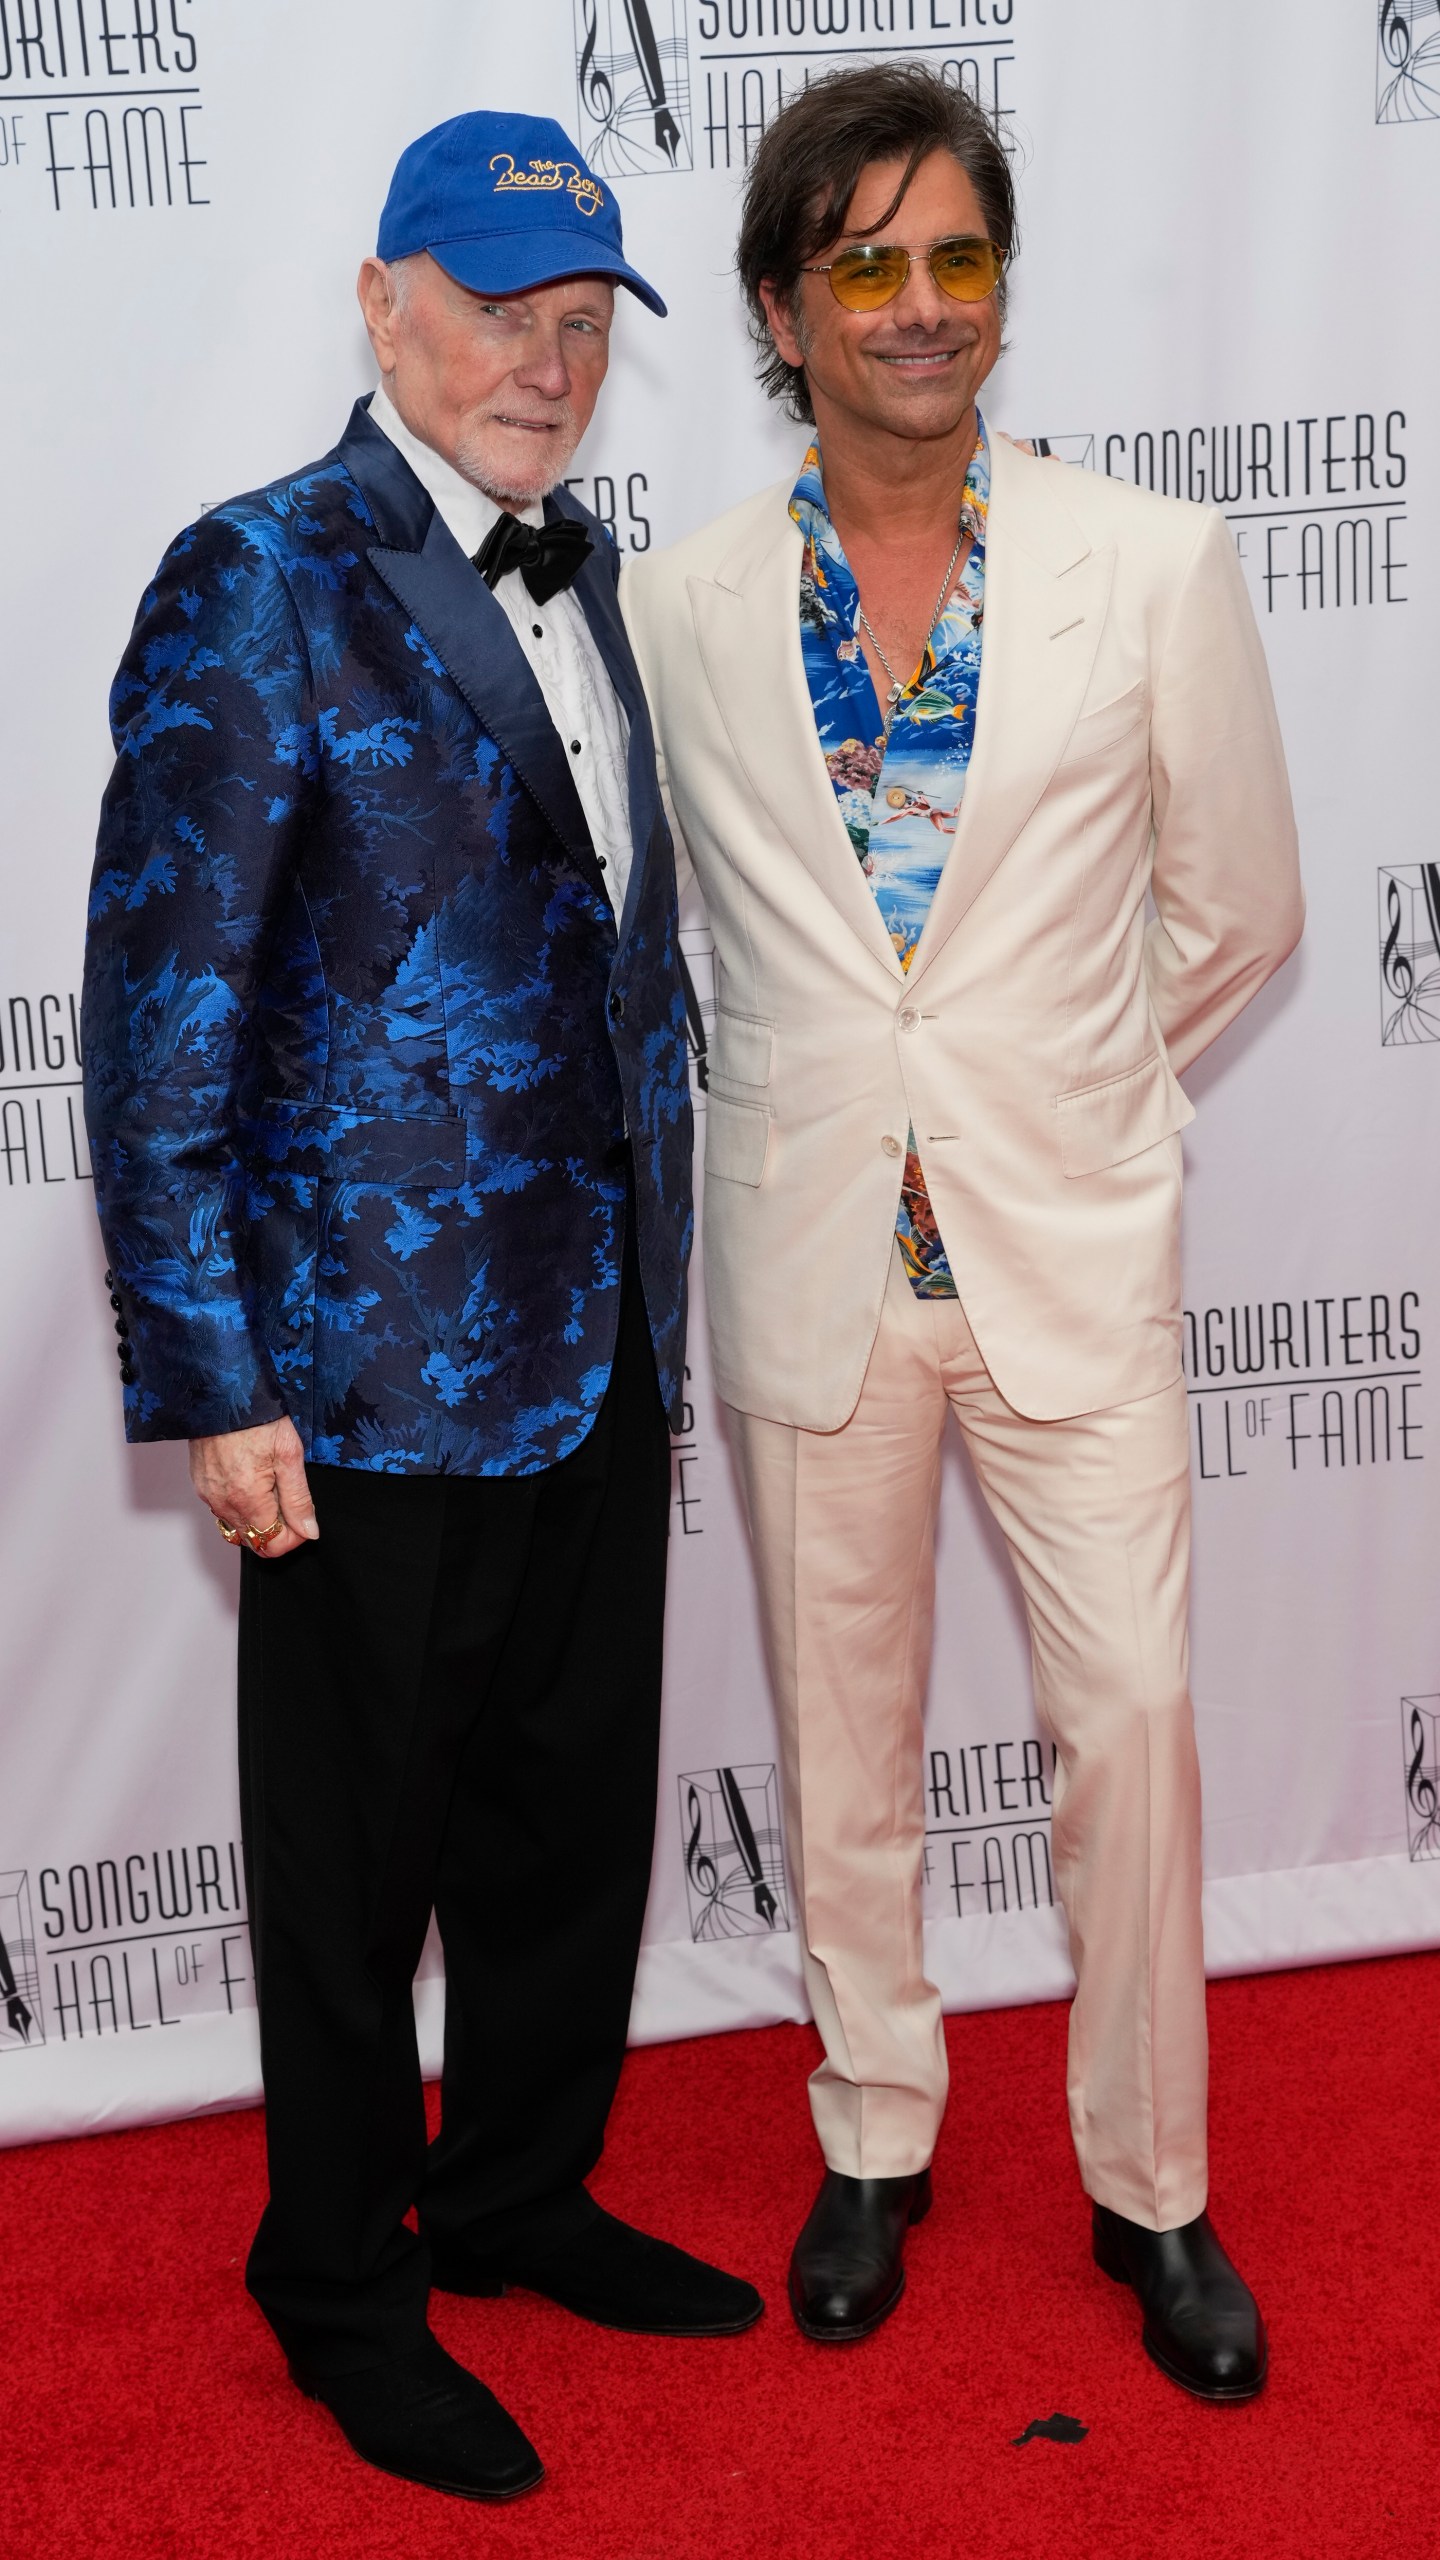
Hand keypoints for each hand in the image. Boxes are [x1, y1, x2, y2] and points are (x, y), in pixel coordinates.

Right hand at [189, 1416, 318, 1558]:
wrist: (222, 1393)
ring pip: (238, 1528)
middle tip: (290, 1501)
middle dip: (278, 1530)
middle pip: (254, 1541)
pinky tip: (254, 1483)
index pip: (273, 1545)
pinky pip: (224, 1511)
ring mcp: (209, 1496)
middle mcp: (223, 1503)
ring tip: (272, 1488)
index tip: (305, 1519)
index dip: (295, 1538)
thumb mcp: (289, 1454)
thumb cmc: (257, 1417)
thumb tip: (308, 1531)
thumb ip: (298, 1499)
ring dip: (259, 1519)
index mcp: (247, 1499)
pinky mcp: (202, 1485)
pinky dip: (242, 1507)